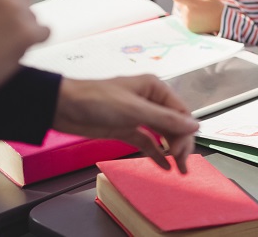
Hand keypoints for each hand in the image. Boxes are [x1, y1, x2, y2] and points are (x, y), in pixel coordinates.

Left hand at [54, 76, 198, 172]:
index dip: (185, 133)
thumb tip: (195, 126)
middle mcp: (150, 101)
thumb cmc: (97, 101)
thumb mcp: (135, 110)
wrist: (62, 107)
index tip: (182, 152)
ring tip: (178, 169)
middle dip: (180, 144)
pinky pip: (148, 141)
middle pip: (174, 125)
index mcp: (155, 89)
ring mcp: (138, 116)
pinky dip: (156, 153)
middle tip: (181, 165)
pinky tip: (164, 166)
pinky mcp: (126, 129)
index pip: (181, 113)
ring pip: (163, 134)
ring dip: (171, 150)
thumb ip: (166, 120)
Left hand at [169, 0, 224, 34]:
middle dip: (183, 0)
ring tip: (199, 10)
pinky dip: (189, 16)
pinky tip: (199, 17)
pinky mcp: (188, 27)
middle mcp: (188, 14)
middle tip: (194, 0)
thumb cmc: (215, 6)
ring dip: (187, 8)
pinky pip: (185, 18)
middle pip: (179, 3)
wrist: (222, 22)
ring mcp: (187, 22)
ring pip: (182, 11)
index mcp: (193, 4)